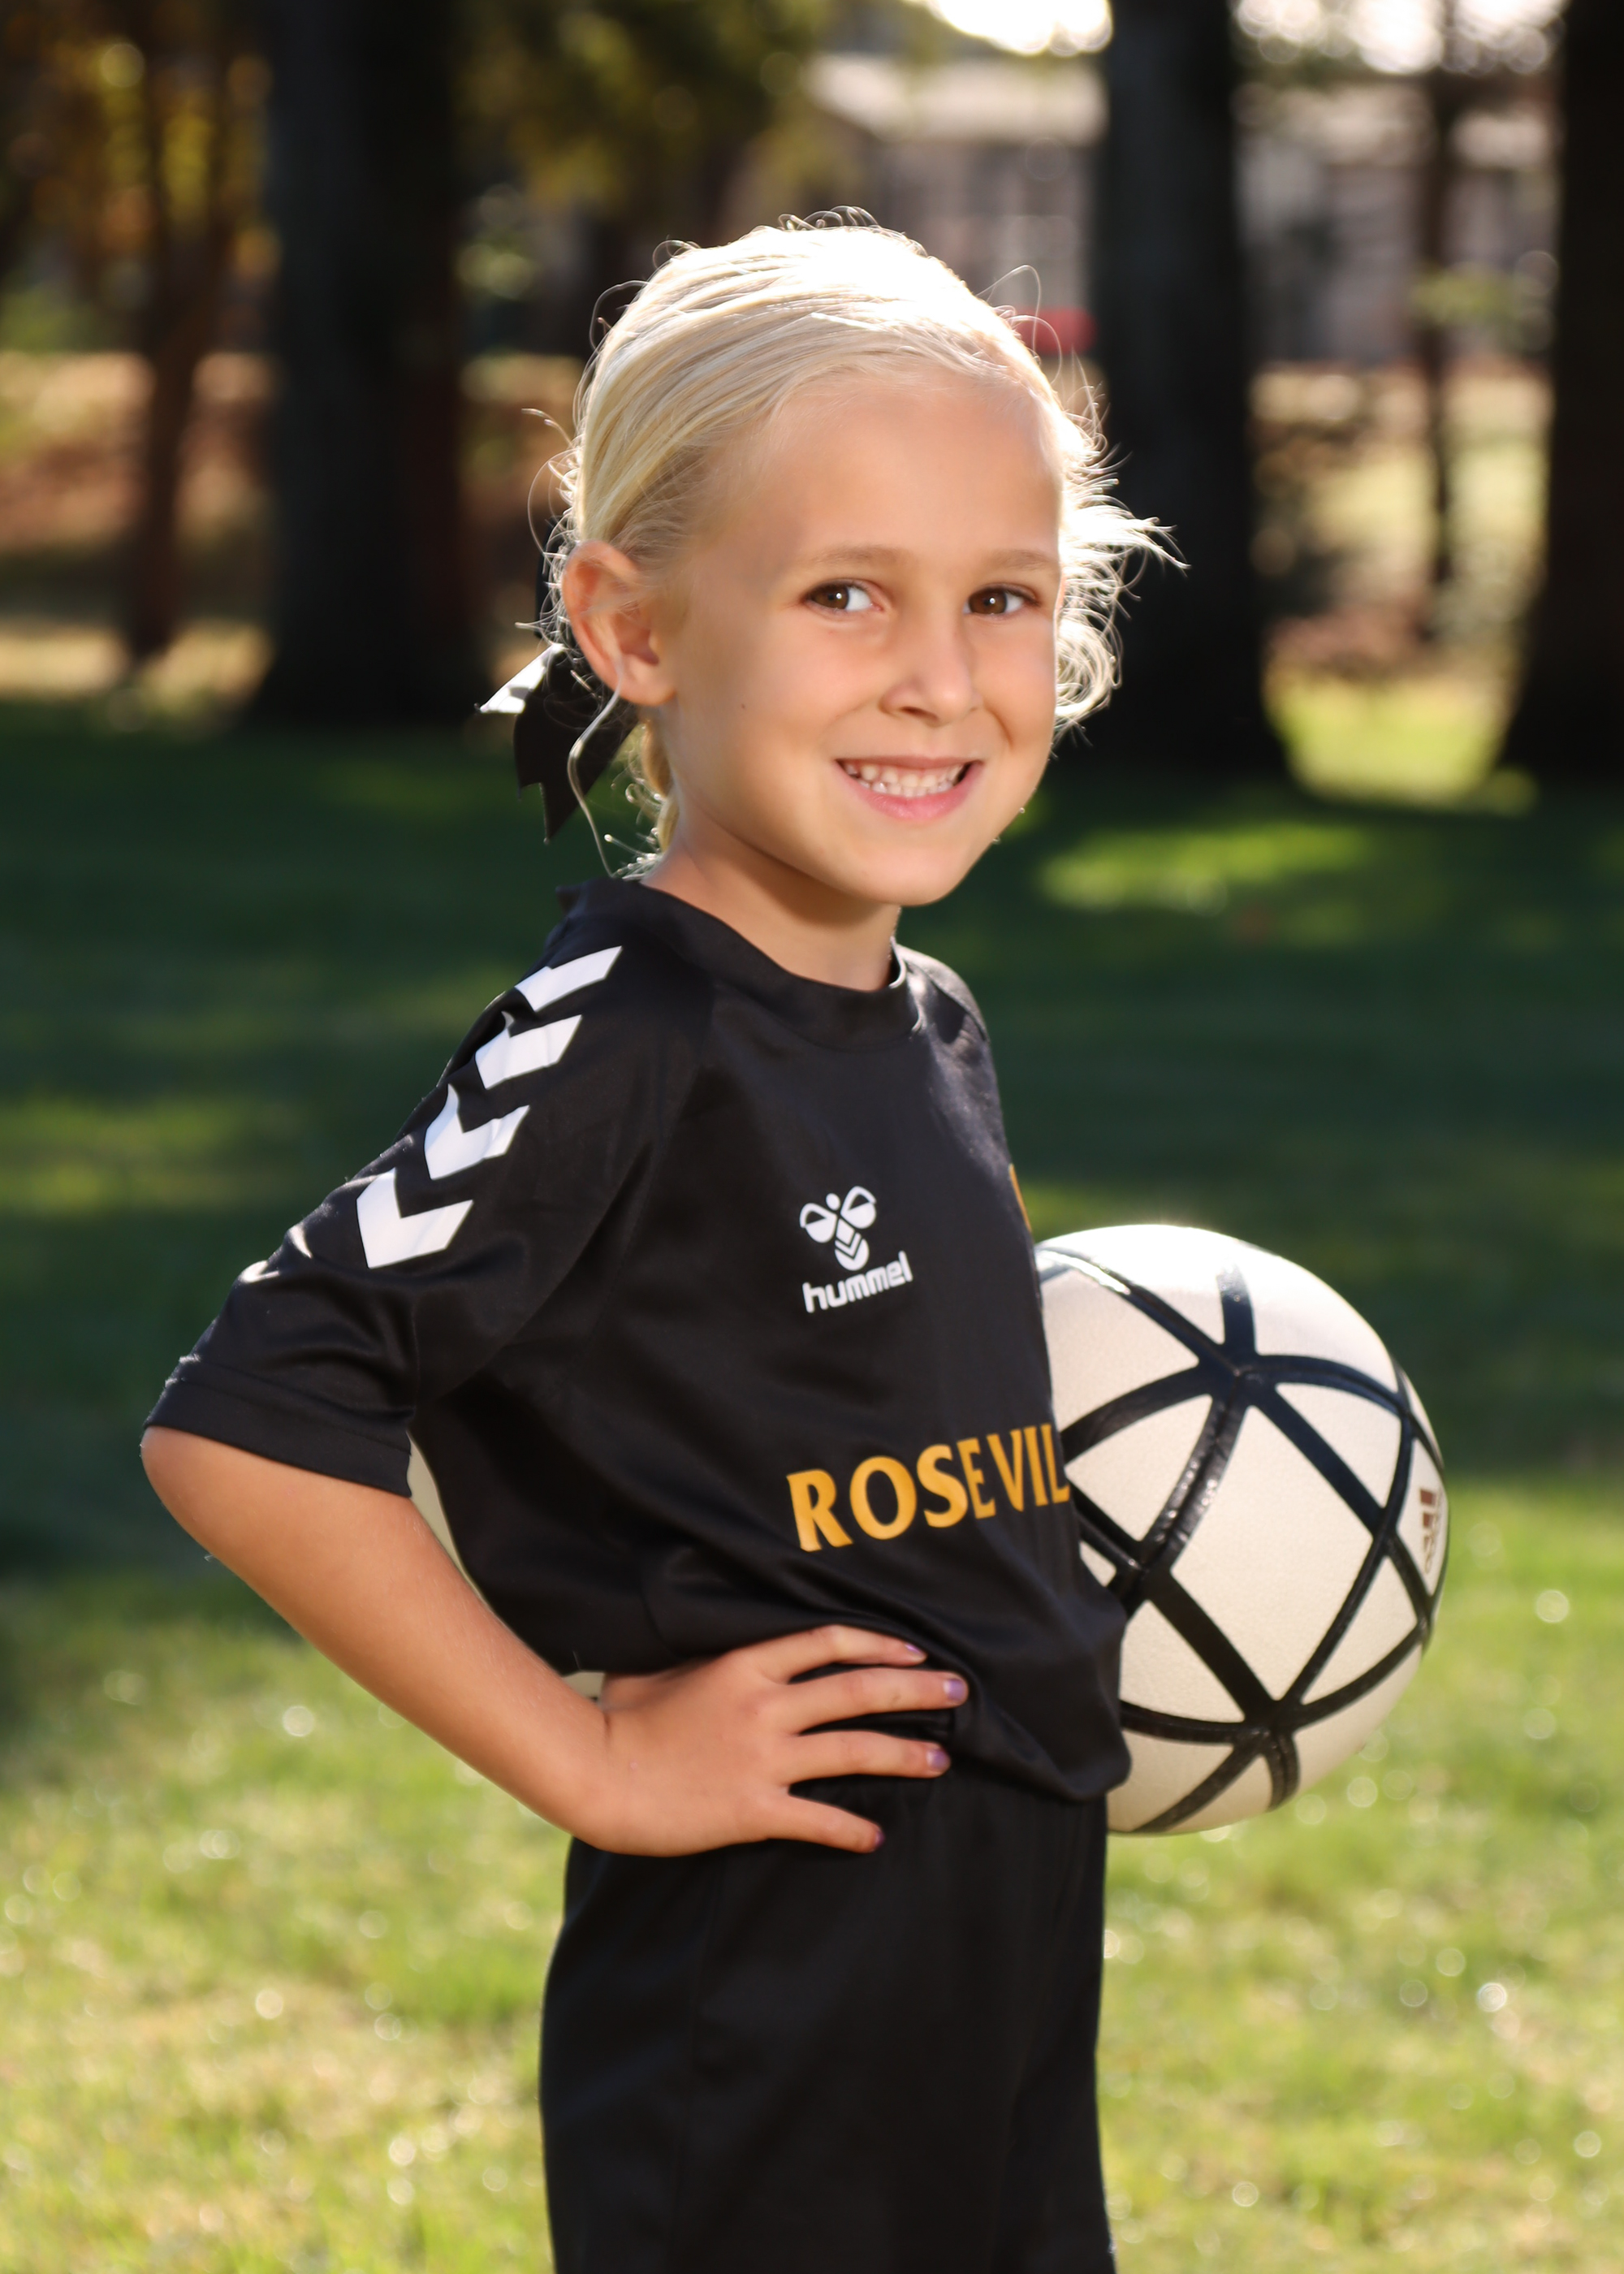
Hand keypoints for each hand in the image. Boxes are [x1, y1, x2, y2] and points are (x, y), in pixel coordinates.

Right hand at [576, 1627, 966, 1856]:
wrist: (599, 1773)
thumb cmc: (621, 1718)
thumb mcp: (659, 1668)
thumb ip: (697, 1654)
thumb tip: (708, 1640)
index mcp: (745, 1667)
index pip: (828, 1642)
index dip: (880, 1644)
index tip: (916, 1649)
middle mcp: (765, 1707)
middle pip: (859, 1691)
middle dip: (918, 1690)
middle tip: (960, 1694)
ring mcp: (762, 1758)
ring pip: (854, 1750)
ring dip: (904, 1756)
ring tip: (941, 1762)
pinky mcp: (753, 1809)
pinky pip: (818, 1820)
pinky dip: (851, 1830)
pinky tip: (876, 1836)